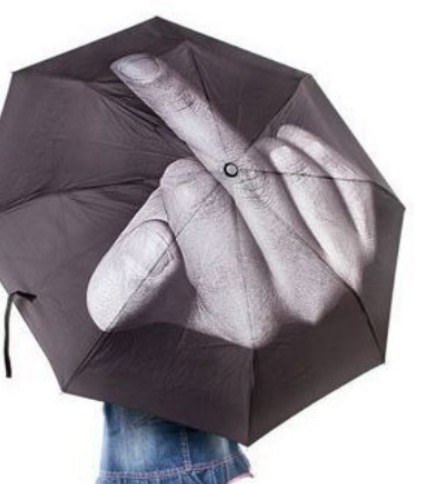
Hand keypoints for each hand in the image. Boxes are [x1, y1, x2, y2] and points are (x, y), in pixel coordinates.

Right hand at [87, 53, 375, 347]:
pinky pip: (338, 167)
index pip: (195, 196)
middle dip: (214, 159)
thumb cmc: (181, 303)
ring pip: (290, 163)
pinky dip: (307, 147)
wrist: (243, 329)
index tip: (176, 186)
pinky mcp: (366, 248)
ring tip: (239, 175)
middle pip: (247, 175)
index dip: (177, 181)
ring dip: (256, 152)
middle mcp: (305, 300)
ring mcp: (344, 273)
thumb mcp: (125, 302)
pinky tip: (284, 150)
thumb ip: (124, 275)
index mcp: (246, 315)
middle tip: (202, 164)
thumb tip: (159, 237)